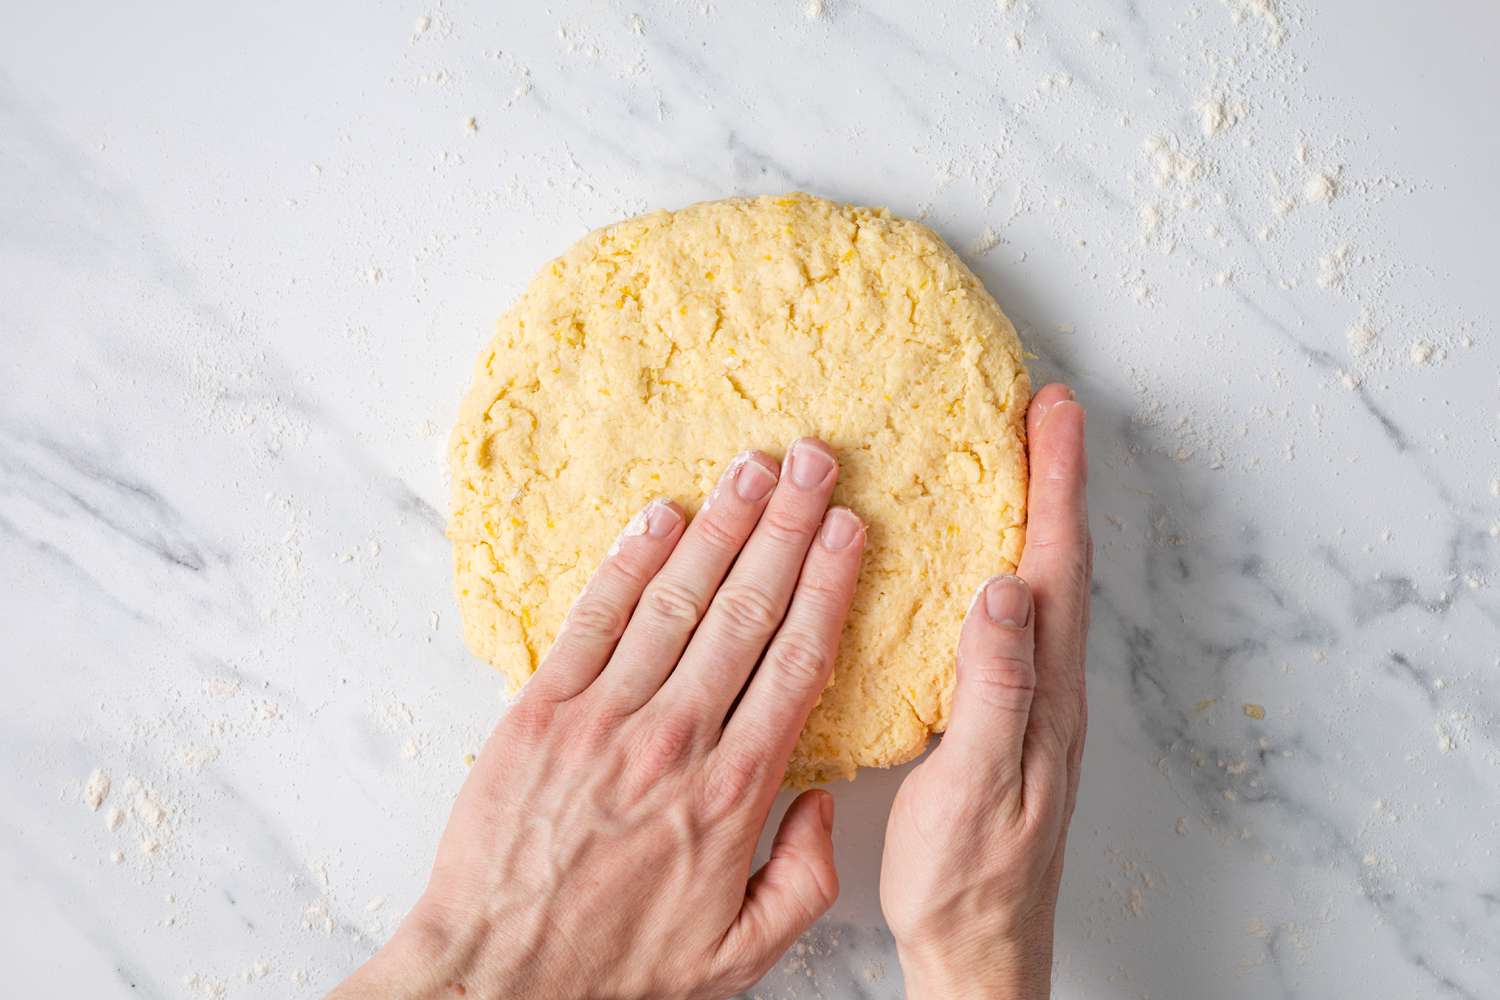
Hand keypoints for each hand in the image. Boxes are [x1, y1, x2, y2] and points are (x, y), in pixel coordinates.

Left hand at [331, 440, 864, 999]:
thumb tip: (826, 800)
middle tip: (812, 462)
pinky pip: (592, 619)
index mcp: (734, 793)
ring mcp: (602, 719)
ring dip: (719, 525)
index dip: (826, 584)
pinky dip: (627, 561)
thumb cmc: (618, 972)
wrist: (495, 983)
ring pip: (675, 599)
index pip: (796, 662)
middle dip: (785, 527)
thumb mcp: (742, 954)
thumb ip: (806, 877)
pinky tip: (660, 516)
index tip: (847, 528)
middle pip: (746, 610)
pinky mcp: (539, 712)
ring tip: (753, 466)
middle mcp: (674, 740)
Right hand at [880, 383, 1089, 999]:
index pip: (1055, 565)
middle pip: (1061, 563)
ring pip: (1044, 587)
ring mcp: (1036, 701)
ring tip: (1022, 463)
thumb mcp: (978, 781)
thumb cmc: (969, 875)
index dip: (1055, 482)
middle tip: (1045, 411)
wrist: (979, 946)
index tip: (1053, 412)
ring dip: (1038, 515)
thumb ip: (996, 687)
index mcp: (1045, 688)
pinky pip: (1020, 619)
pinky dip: (1013, 565)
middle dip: (1055, 479)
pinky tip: (987, 562)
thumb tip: (1004, 588)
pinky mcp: (1011, 717)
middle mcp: (1051, 685)